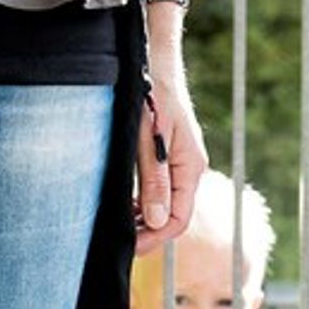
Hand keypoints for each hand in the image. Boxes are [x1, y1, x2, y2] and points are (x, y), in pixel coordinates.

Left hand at [134, 51, 207, 252]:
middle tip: (119, 241)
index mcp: (190, 167)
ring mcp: (179, 162)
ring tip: (118, 224)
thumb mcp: (147, 139)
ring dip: (143, 218)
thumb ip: (153, 180)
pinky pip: (159, 189)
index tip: (129, 247)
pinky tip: (123, 203)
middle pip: (173, 216)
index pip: (178, 219)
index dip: (154, 238)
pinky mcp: (167, 156)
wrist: (153, 61)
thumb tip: (158, 221)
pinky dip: (142, 202)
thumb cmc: (149, 94)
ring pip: (165, 204)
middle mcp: (189, 168)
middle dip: (148, 232)